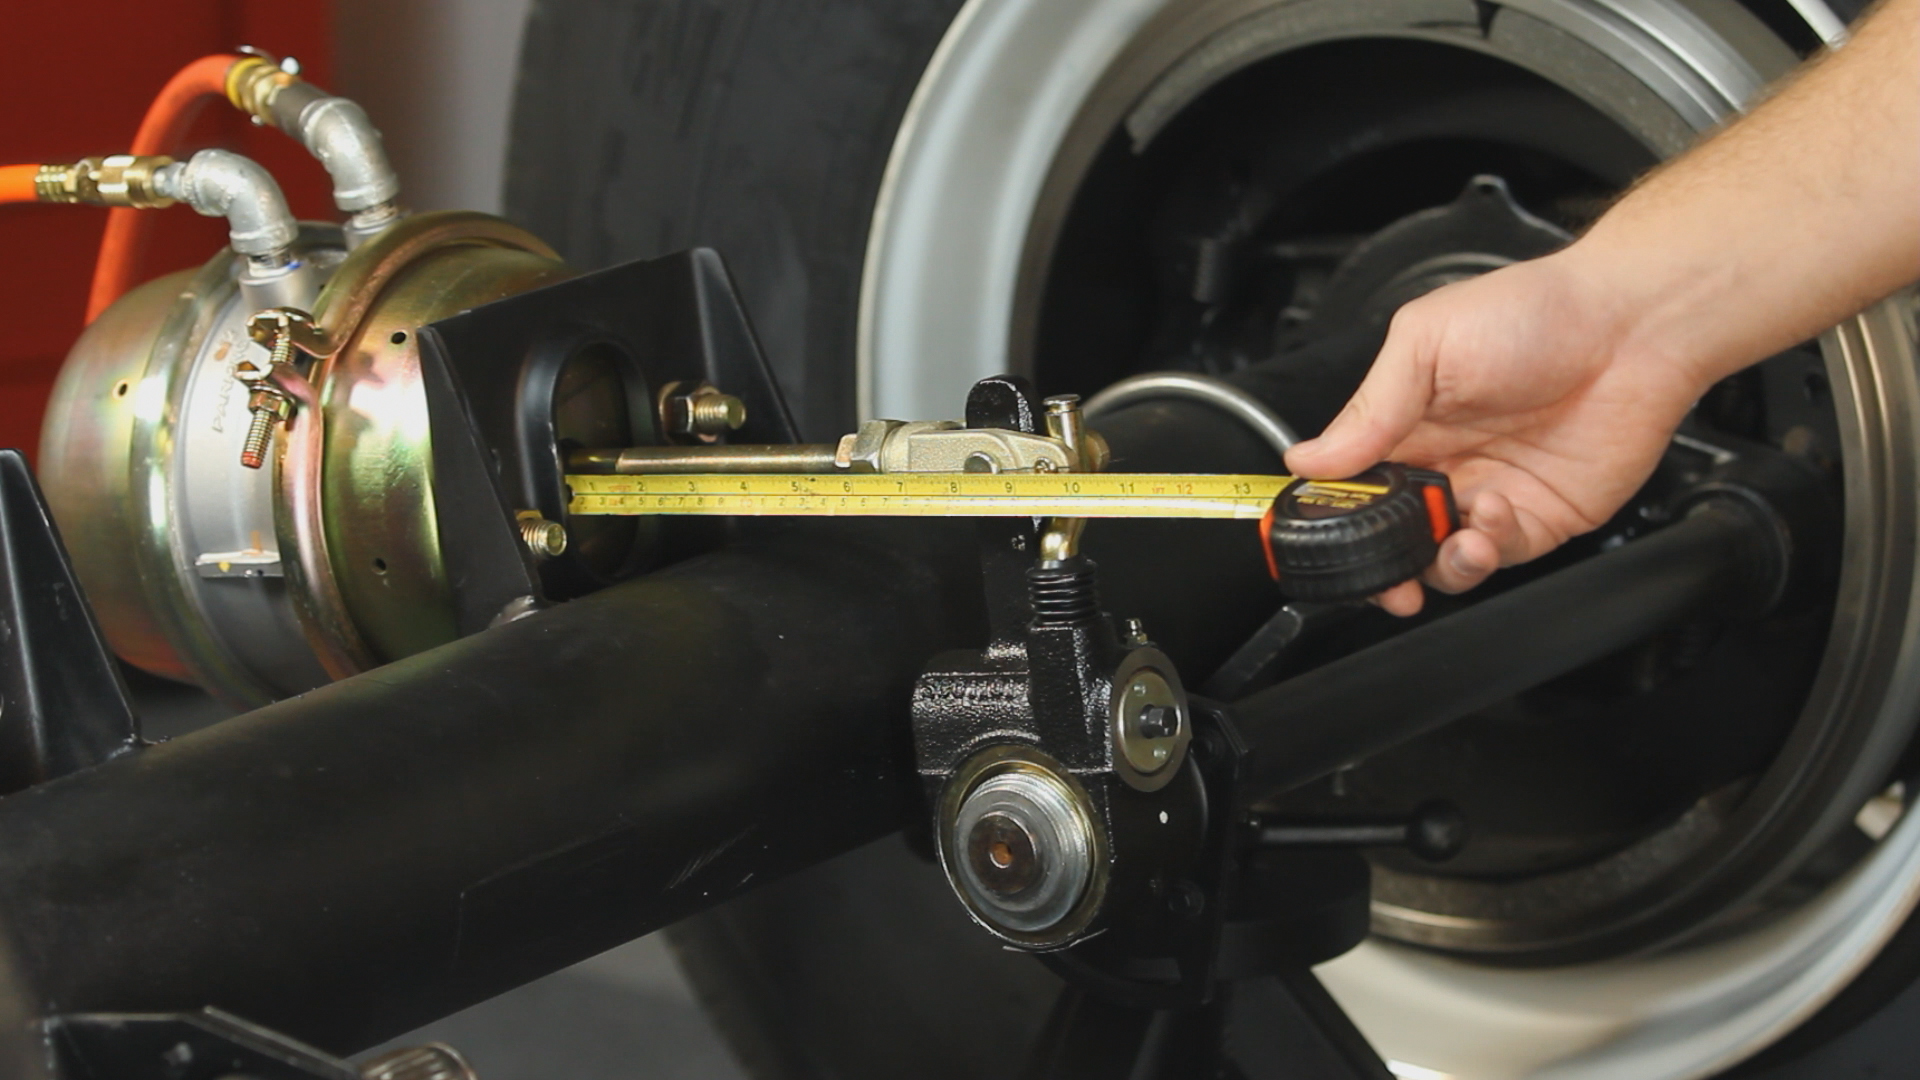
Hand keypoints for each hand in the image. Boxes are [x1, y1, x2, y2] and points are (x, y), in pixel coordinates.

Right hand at [1283, 251, 1711, 615]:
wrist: (1631, 326)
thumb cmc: (1535, 312)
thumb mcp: (1425, 343)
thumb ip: (1369, 409)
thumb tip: (1309, 458)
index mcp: (1405, 422)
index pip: (1353, 486)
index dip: (1338, 518)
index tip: (1328, 536)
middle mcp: (1444, 462)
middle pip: (1392, 536)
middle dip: (1382, 566)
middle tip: (1384, 575)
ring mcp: (1490, 492)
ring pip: (1442, 559)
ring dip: (1437, 566)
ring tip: (1454, 541)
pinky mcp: (1539, 517)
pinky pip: (1501, 554)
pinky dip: (1488, 549)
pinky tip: (1492, 515)